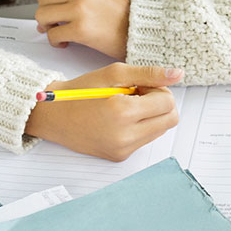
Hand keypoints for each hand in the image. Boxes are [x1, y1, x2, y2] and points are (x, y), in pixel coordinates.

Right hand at [24, 62, 181, 160]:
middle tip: (138, 94)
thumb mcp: (115, 73)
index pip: (167, 103)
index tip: (140, 85)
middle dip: (160, 103)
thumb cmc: (81, 91)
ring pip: (160, 130)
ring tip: (127, 105)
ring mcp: (122, 150)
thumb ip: (149, 74)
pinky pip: (144, 140)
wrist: (53, 116)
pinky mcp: (118, 157)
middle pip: (170, 120)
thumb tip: (178, 74)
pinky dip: (140, 126)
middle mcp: (124, 137)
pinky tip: (120, 118)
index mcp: (123, 113)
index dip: (158, 89)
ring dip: (151, 115)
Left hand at [36, 0, 130, 58]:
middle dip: (45, 15)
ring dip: (47, 28)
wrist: (136, 29)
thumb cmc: (117, 13)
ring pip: (43, 16)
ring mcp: (80, 8)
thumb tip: (44, 3)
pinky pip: (52, 35)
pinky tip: (66, 42)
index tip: (48, 5)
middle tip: (54, 24)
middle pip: (42, 1)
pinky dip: (55, 42)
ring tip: (59, 32)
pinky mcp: (80, 28)